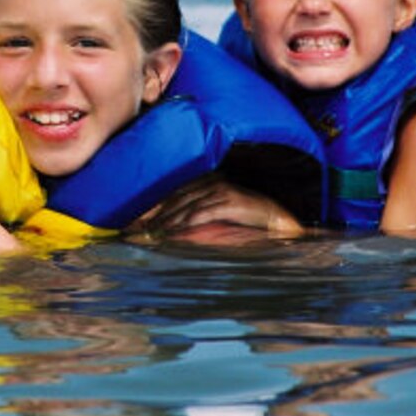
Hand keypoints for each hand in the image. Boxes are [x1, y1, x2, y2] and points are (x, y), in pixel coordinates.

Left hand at [136, 174, 303, 237]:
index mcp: (206, 182)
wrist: (277, 217)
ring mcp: (220, 190)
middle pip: (175, 198)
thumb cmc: (247, 218)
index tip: (138, 219)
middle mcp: (211, 183)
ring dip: (166, 221)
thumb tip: (173, 229)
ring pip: (185, 205)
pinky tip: (173, 232)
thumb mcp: (218, 214)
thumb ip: (198, 216)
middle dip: (155, 214)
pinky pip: (201, 213)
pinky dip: (185, 223)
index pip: (174, 192)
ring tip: (151, 233)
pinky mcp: (229, 201)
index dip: (155, 205)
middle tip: (139, 229)